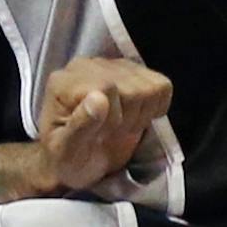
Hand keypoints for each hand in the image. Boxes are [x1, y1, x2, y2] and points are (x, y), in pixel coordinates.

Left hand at [34, 56, 173, 192]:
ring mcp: (111, 66)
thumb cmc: (66, 159)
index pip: (109, 87)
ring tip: (120, 126)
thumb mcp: (65, 153)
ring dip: (141, 115)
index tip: (99, 135)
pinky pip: (161, 85)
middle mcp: (87, 65)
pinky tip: (135, 117)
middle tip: (109, 134)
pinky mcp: (131, 72)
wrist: (75, 161)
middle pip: (133, 88)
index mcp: (65, 82)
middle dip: (127, 120)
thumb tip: (99, 98)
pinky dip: (155, 107)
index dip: (112, 118)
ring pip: (151, 86)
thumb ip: (79, 126)